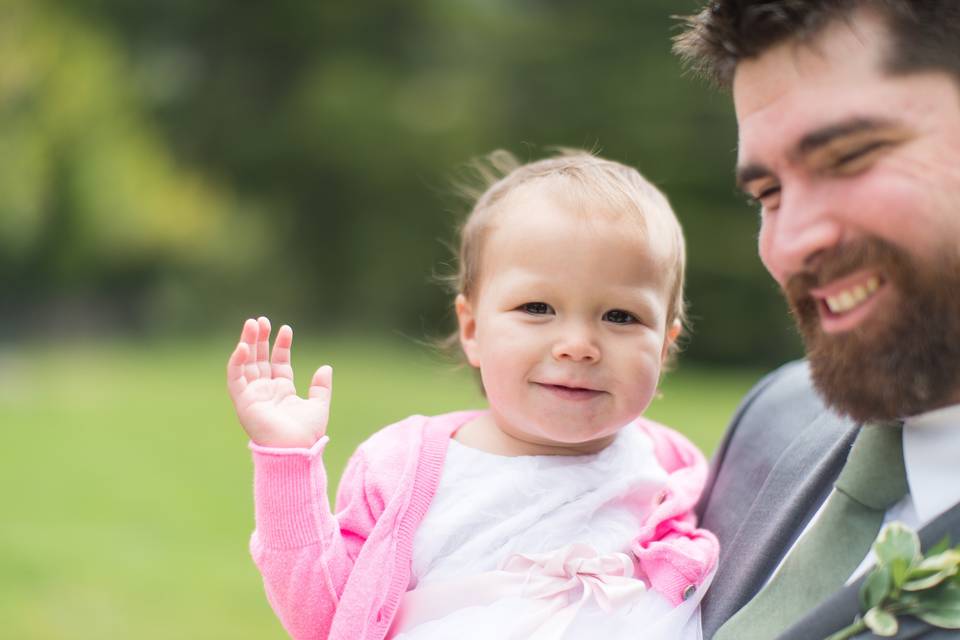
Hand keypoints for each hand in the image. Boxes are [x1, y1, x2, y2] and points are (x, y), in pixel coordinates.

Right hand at [226, 317, 332, 447]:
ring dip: (247, 343)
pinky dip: (237, 361)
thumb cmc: (306, 434)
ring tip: (252, 323)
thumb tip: (326, 367)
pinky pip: (235, 378)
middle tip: (261, 320)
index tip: (286, 329)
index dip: (281, 345)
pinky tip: (243, 346)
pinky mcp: (242, 401)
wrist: (295, 450)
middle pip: (260, 359)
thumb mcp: (318, 406)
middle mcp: (265, 391)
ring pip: (246, 364)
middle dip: (260, 339)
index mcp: (282, 391)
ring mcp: (253, 395)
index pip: (278, 362)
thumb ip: (321, 388)